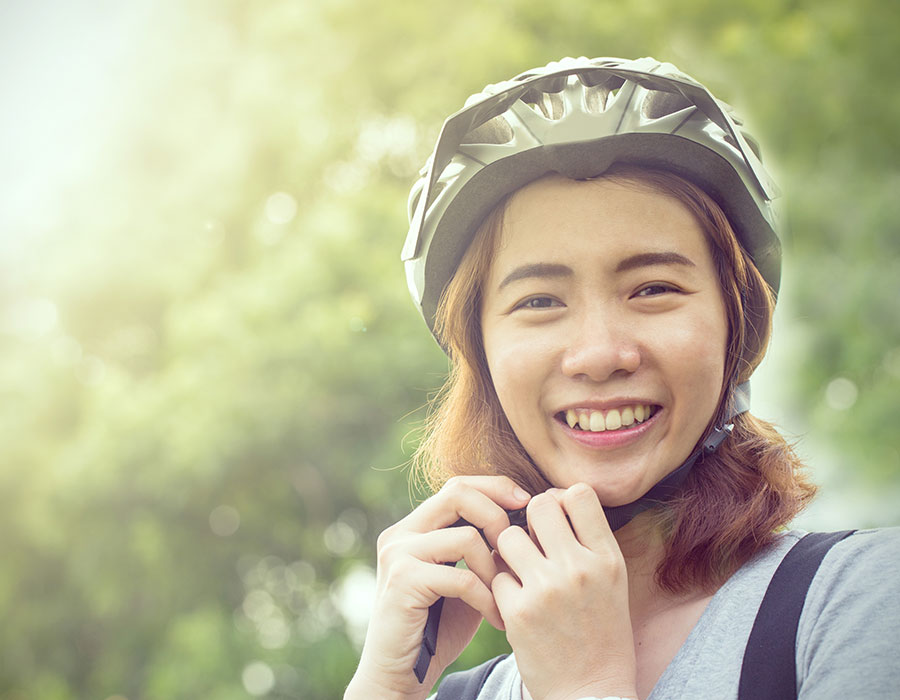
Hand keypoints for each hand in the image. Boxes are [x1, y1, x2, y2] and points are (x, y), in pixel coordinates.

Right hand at [345, 476, 531, 698]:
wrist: (400, 673)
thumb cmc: (437, 627)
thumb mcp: (465, 577)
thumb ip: (483, 549)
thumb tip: (525, 522)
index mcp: (415, 526)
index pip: (458, 486)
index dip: (495, 488)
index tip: (526, 502)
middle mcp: (401, 532)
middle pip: (458, 493)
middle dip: (498, 516)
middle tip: (518, 547)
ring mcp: (398, 554)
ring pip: (466, 536)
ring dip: (496, 568)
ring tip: (507, 595)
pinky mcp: (403, 580)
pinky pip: (462, 577)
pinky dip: (487, 598)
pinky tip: (496, 618)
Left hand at [492, 483, 637, 699]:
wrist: (591, 692)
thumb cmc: (601, 633)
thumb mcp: (612, 582)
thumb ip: (588, 541)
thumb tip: (555, 499)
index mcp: (607, 558)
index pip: (579, 494)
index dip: (560, 499)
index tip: (556, 518)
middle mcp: (579, 568)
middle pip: (539, 505)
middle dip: (529, 519)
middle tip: (532, 542)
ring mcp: (547, 589)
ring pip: (508, 536)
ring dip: (509, 551)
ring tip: (520, 571)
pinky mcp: (518, 612)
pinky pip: (495, 575)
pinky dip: (500, 586)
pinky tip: (514, 601)